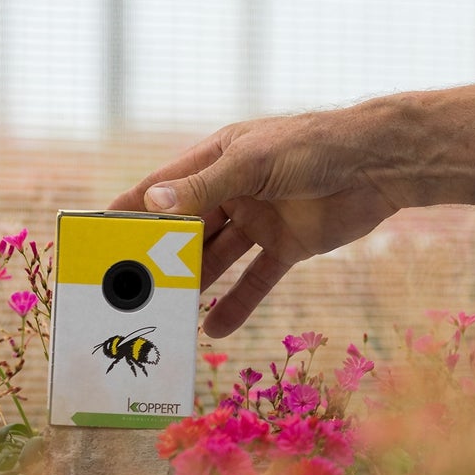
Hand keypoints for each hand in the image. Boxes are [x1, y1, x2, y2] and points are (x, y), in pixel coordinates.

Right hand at [108, 107, 400, 336]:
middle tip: (126, 294)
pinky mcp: (288, 245)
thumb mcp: (254, 163)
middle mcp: (232, 191)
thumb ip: (204, 187)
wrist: (380, 164)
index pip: (161, 189)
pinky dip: (236, 303)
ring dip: (192, 286)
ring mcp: (260, 219)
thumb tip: (150, 205)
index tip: (94, 240)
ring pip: (215, 258)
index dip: (128, 212)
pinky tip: (213, 328)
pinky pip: (255, 280)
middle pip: (184, 230)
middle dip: (157, 259)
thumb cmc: (314, 146)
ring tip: (165, 318)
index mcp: (217, 159)